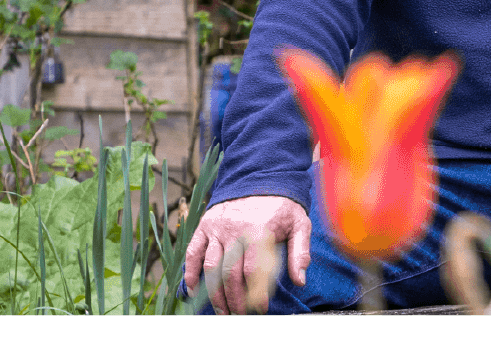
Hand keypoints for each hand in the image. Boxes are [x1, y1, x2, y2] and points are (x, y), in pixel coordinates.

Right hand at [183, 195, 311, 313]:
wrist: (260, 177)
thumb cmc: (282, 206)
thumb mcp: (300, 224)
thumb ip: (300, 252)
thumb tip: (299, 281)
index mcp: (259, 231)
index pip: (254, 270)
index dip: (256, 293)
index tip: (260, 309)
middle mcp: (234, 230)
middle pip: (230, 273)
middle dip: (234, 299)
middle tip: (239, 314)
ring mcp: (216, 228)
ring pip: (211, 267)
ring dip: (214, 293)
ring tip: (222, 310)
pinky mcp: (205, 226)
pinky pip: (193, 252)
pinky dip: (190, 273)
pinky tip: (193, 291)